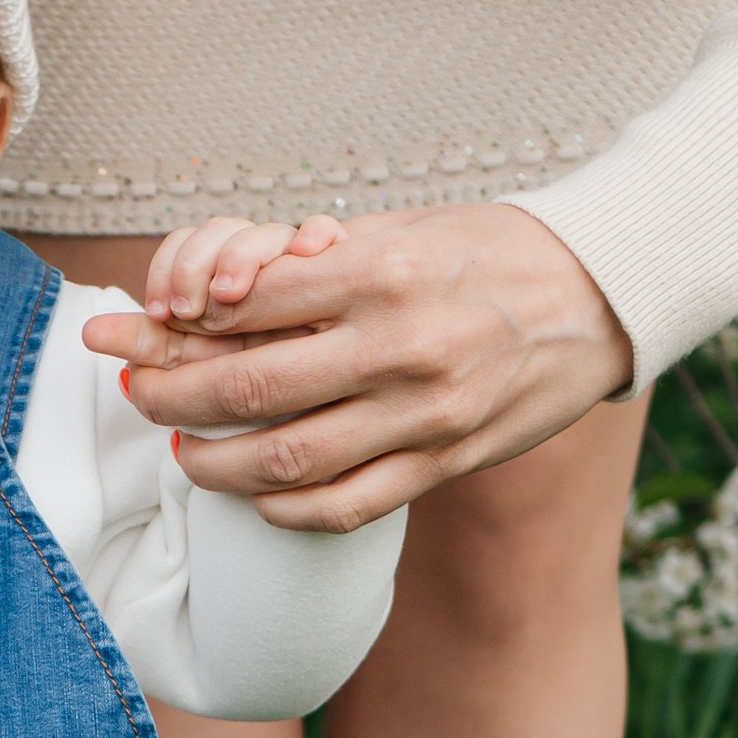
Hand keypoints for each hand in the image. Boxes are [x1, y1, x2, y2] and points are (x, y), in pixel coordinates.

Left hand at [80, 203, 634, 529]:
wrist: (604, 294)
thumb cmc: (489, 250)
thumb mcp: (403, 229)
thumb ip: (312, 263)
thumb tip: (211, 295)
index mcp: (381, 270)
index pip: (244, 303)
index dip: (172, 323)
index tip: (134, 329)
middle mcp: (400, 345)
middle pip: (246, 387)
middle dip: (167, 393)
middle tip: (133, 389)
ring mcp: (425, 413)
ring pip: (285, 460)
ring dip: (212, 462)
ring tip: (181, 449)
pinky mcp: (446, 462)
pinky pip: (342, 507)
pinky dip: (282, 509)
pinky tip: (255, 495)